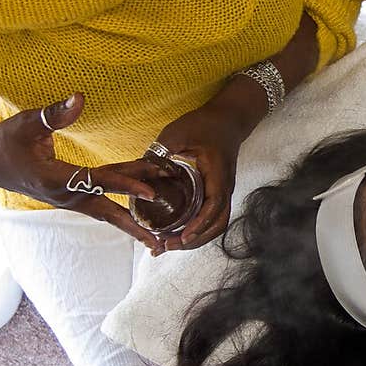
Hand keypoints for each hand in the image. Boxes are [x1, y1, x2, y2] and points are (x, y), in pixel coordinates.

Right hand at [0, 94, 166, 251]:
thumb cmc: (6, 141)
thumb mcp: (27, 123)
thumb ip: (55, 113)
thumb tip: (79, 98)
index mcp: (56, 179)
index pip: (98, 181)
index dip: (126, 184)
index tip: (151, 192)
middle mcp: (65, 196)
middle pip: (108, 209)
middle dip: (136, 220)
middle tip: (164, 234)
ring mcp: (68, 201)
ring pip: (106, 214)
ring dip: (131, 226)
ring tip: (156, 243)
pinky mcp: (71, 199)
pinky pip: (101, 209)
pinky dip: (121, 215)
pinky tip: (138, 221)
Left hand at [149, 99, 246, 250]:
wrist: (228, 119)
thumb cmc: (205, 124)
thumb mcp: (178, 133)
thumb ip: (160, 151)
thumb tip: (137, 170)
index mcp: (217, 175)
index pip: (213, 207)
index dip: (198, 225)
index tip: (182, 238)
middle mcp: (224, 188)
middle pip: (217, 225)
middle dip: (193, 240)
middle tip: (166, 246)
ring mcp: (223, 192)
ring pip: (215, 225)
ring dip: (195, 239)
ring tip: (168, 245)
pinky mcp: (217, 192)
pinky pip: (211, 217)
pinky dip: (196, 229)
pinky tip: (177, 232)